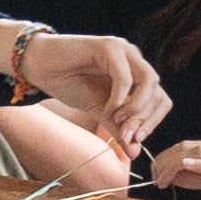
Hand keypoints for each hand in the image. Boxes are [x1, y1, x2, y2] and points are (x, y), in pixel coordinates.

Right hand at [9, 27, 169, 151]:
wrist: (39, 65)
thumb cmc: (68, 82)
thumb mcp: (99, 110)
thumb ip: (118, 128)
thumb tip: (135, 153)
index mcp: (135, 73)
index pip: (160, 100)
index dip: (152, 123)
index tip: (133, 141)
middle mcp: (134, 58)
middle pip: (158, 93)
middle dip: (144, 120)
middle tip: (124, 136)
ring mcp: (123, 50)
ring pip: (149, 81)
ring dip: (136, 107)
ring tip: (116, 120)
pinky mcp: (108, 46)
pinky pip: (125, 77)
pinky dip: (120, 98)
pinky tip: (108, 109)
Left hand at [144, 134, 200, 199]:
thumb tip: (175, 176)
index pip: (187, 147)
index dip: (165, 158)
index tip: (153, 173)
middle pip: (189, 147)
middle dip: (165, 161)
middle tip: (152, 178)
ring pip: (200, 153)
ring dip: (174, 164)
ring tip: (160, 178)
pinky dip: (200, 166)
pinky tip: (184, 168)